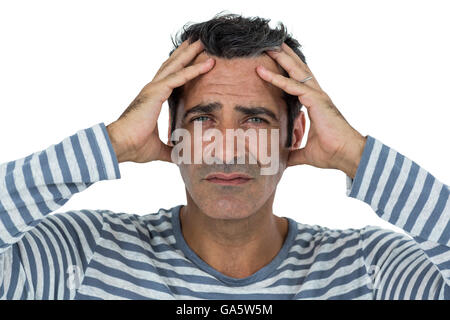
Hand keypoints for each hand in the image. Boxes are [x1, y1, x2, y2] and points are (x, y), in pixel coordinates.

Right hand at [106, 39, 214, 162]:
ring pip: (176, 66)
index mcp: (152, 99)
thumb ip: (169, 150)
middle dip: (185, 53)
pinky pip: (179, 77)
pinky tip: (207, 64)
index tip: (191, 58)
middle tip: (197, 41)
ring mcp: (153, 89)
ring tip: (202, 42)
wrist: (120, 146)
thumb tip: (179, 156)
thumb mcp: (158, 148)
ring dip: (190, 54)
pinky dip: (194, 70)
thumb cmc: (134, 146)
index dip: (181, 68)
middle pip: (172, 66)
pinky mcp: (155, 92)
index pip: (170, 79)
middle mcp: (152, 89)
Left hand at [256, 43, 365, 177]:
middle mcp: (316, 95)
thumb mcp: (305, 153)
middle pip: (297, 70)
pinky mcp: (317, 100)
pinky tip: (263, 72)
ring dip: (280, 59)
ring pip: (295, 72)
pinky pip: (293, 86)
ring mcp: (317, 96)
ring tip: (267, 46)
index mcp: (314, 103)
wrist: (347, 156)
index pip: (297, 82)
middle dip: (284, 56)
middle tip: (270, 44)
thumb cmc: (331, 153)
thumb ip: (293, 154)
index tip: (272, 63)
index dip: (285, 72)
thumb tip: (282, 160)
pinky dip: (278, 79)